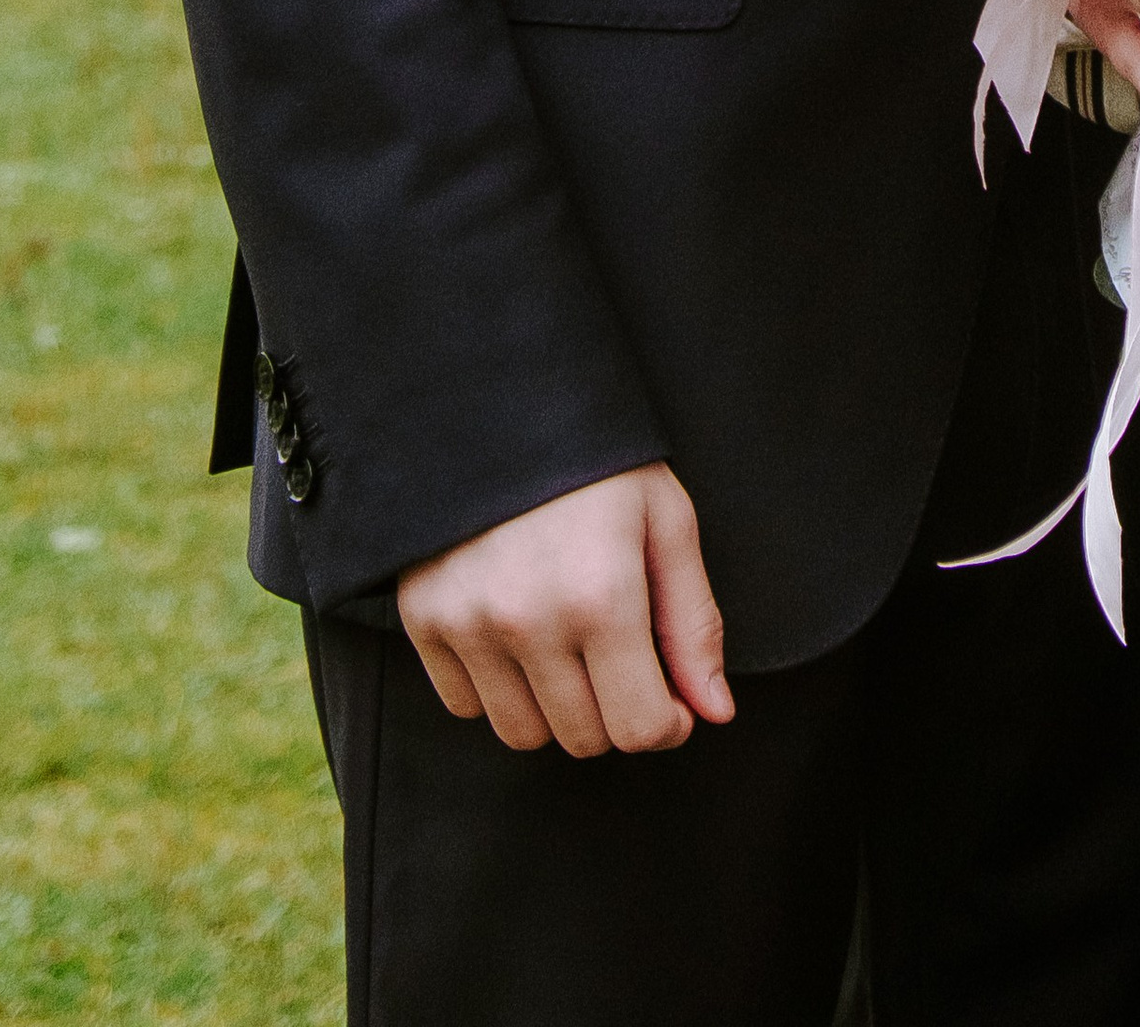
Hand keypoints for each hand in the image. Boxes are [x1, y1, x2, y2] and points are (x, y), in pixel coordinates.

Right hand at [398, 463, 734, 756]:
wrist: (498, 400)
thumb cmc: (599, 462)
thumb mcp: (667, 520)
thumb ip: (694, 624)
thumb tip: (716, 712)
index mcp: (602, 594)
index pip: (640, 727)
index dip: (669, 723)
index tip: (674, 700)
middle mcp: (530, 620)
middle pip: (585, 738)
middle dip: (616, 711)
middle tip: (622, 658)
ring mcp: (468, 624)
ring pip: (523, 734)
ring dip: (556, 708)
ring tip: (570, 643)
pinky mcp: (423, 620)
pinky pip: (466, 707)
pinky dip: (498, 689)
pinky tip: (518, 635)